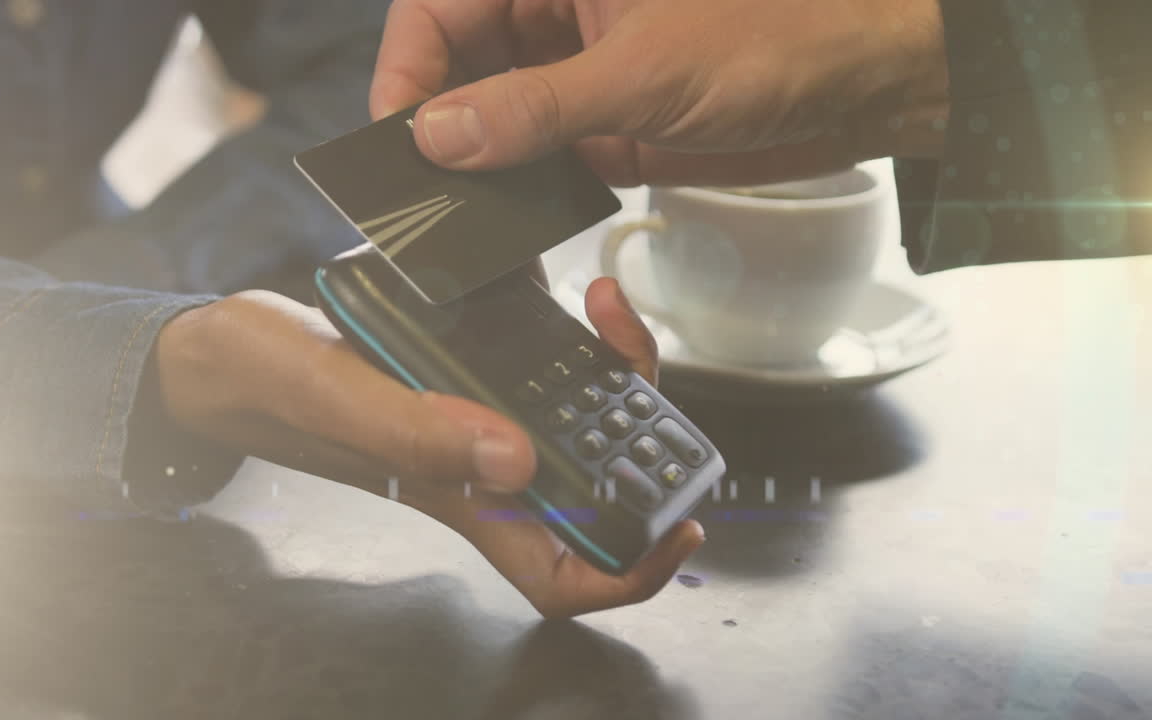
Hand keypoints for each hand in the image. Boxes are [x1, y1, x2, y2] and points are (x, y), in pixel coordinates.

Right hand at [154, 274, 703, 617]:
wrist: (230, 348)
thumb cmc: (265, 383)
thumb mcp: (334, 396)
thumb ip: (415, 430)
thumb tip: (519, 459)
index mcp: (460, 497)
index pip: (562, 574)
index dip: (631, 570)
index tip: (681, 528)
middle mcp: (482, 466)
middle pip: (596, 487)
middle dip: (641, 436)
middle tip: (637, 355)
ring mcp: (478, 419)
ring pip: (577, 421)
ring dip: (609, 372)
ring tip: (605, 304)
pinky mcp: (467, 373)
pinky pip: (539, 364)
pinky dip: (564, 329)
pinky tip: (561, 286)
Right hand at [370, 0, 948, 186]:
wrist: (865, 84)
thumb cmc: (778, 36)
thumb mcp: (644, 72)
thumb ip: (537, 106)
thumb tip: (441, 134)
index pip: (443, 6)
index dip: (408, 66)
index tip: (397, 133)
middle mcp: (560, 11)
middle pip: (460, 60)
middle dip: (436, 120)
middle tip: (417, 188)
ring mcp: (582, 69)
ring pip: (496, 111)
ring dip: (477, 160)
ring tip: (455, 212)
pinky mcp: (608, 120)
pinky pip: (542, 151)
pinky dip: (524, 184)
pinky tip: (513, 217)